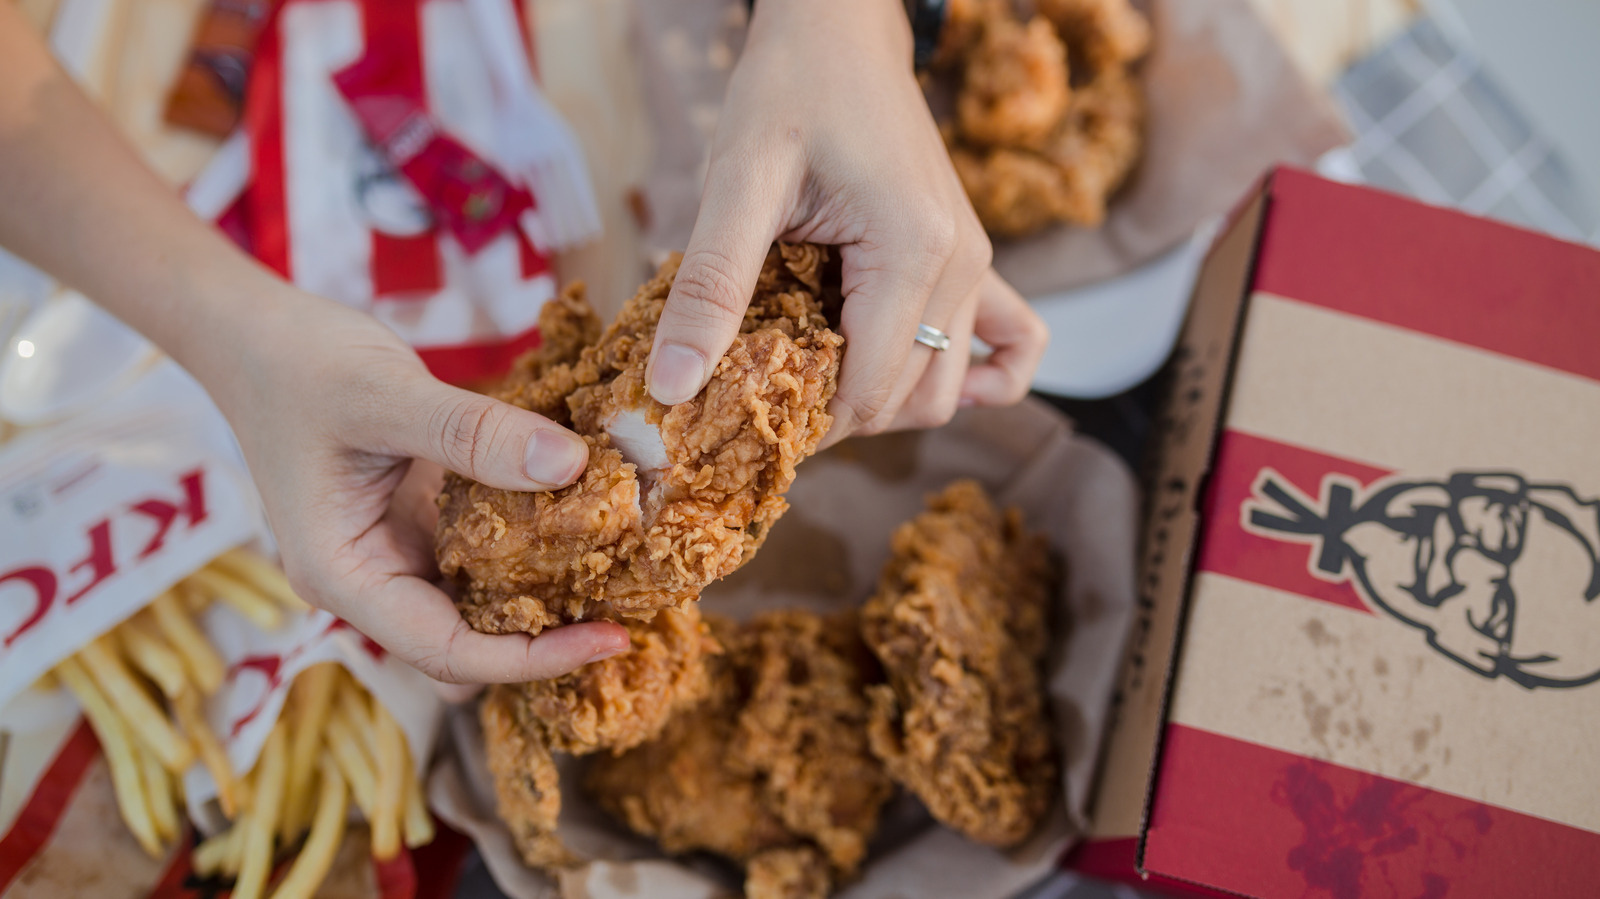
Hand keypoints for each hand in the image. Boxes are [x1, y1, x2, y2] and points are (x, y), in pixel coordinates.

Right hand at [210, 285, 628, 683]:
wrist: (259, 333)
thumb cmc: (301, 363)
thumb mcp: (387, 392)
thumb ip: (474, 433)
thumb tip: (572, 467)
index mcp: (344, 576)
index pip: (448, 651)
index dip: (532, 659)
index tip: (610, 640)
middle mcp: (370, 582)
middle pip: (469, 645)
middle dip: (547, 640)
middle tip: (632, 610)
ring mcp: (397, 555)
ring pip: (480, 606)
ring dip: (545, 598)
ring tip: (624, 576)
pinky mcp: (421, 524)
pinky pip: (484, 557)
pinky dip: (533, 549)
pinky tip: (587, 522)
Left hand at [644, 0, 1046, 443]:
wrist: (841, 26)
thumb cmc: (790, 88)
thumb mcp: (737, 182)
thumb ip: (710, 286)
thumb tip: (674, 385)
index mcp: (914, 251)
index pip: (867, 392)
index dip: (799, 423)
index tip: (738, 420)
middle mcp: (961, 267)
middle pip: (906, 402)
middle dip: (832, 417)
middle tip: (759, 397)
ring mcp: (974, 265)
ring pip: (943, 390)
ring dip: (879, 403)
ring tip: (805, 377)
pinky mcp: (970, 258)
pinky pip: (1006, 346)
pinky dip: (971, 381)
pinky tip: (907, 379)